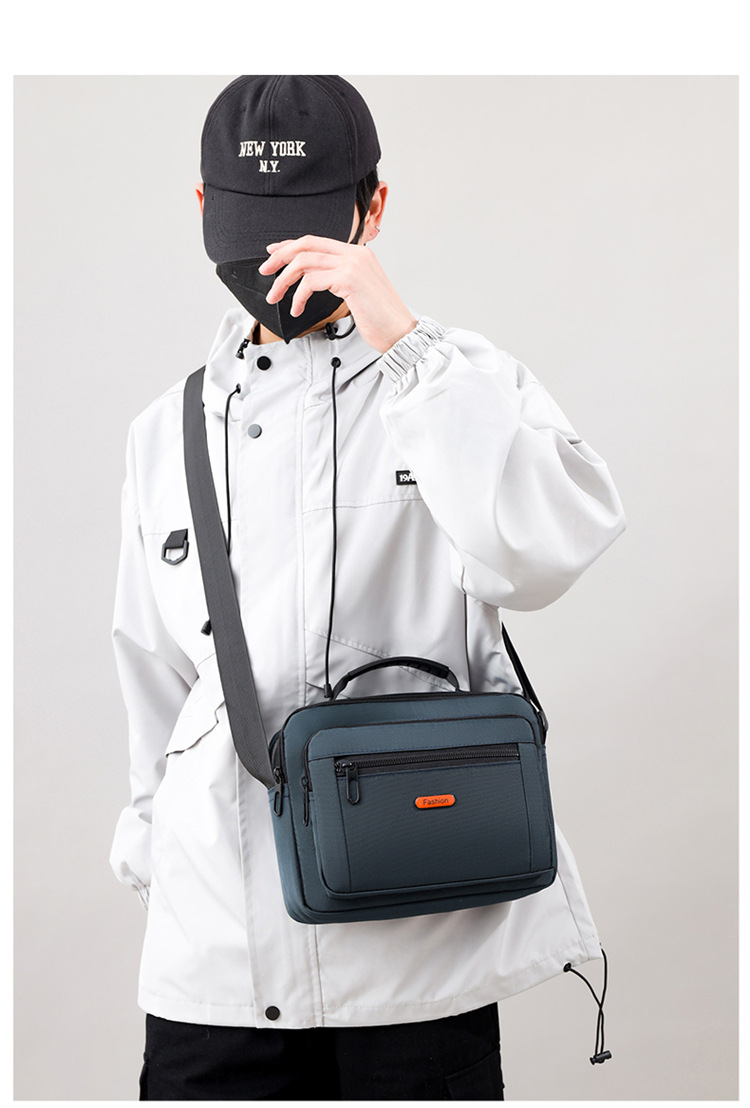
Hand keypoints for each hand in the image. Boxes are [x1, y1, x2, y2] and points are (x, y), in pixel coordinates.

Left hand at [258, 235, 417, 353]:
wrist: (400, 332)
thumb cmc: (380, 318)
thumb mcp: (358, 291)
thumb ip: (338, 278)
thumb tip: (311, 278)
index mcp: (357, 253)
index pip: (315, 241)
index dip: (290, 246)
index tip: (273, 254)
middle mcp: (355, 253)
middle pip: (306, 245)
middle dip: (280, 258)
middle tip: (265, 272)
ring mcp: (352, 264)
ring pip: (304, 262)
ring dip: (283, 281)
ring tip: (276, 298)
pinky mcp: (349, 280)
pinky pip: (311, 281)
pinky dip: (298, 296)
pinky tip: (297, 309)